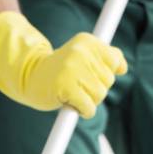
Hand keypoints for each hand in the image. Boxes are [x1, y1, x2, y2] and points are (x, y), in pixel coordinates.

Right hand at [0, 12, 126, 117]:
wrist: (30, 77)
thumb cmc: (60, 70)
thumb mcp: (83, 56)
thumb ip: (106, 56)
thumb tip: (123, 68)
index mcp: (87, 41)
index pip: (115, 62)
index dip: (104, 74)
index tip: (87, 74)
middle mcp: (81, 51)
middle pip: (108, 81)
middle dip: (95, 89)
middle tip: (76, 85)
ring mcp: (73, 68)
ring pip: (100, 95)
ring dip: (89, 101)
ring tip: (72, 93)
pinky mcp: (66, 87)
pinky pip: (89, 107)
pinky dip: (84, 112)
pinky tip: (73, 106)